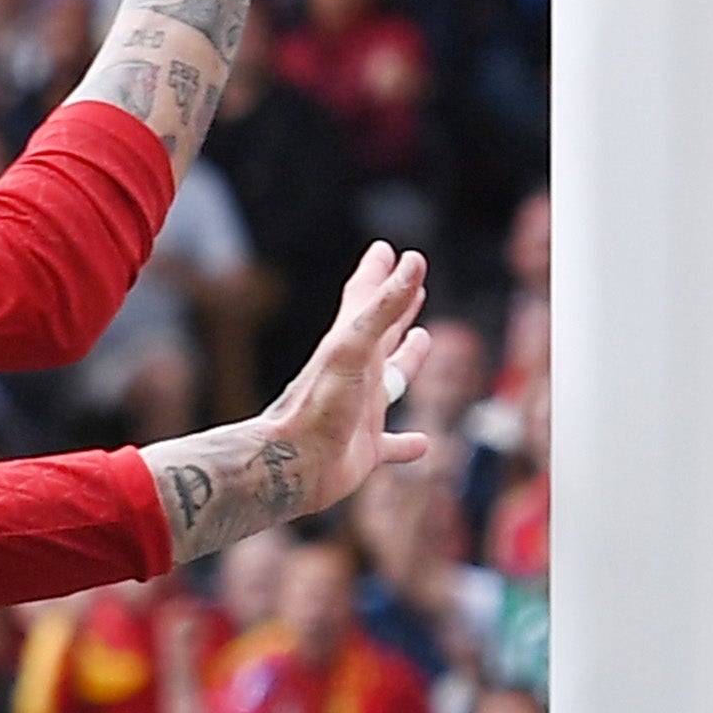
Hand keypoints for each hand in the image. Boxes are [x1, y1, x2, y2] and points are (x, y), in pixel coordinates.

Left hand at [261, 240, 432, 511]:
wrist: (289, 464)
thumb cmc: (317, 405)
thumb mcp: (352, 348)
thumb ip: (383, 306)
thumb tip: (412, 260)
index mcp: (350, 349)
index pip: (365, 300)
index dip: (378, 274)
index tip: (387, 249)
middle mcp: (355, 376)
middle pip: (381, 333)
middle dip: (397, 307)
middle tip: (414, 285)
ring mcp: (359, 412)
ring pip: (390, 382)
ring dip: (408, 361)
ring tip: (422, 340)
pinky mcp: (363, 451)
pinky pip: (392, 445)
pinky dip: (408, 443)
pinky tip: (423, 444)